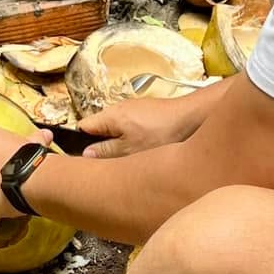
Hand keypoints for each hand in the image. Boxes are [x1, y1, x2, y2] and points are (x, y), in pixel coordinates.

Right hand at [78, 89, 213, 157]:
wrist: (192, 117)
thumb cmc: (160, 133)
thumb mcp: (130, 149)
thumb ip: (106, 152)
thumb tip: (85, 154)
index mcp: (109, 116)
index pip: (83, 127)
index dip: (81, 143)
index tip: (87, 160)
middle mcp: (119, 108)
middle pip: (100, 129)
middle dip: (103, 146)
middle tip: (111, 165)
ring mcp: (134, 109)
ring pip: (118, 130)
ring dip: (121, 144)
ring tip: (131, 160)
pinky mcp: (149, 112)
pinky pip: (132, 127)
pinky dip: (135, 139)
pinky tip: (147, 150)